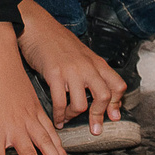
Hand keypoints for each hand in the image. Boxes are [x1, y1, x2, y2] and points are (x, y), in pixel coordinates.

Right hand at [16, 0, 123, 131]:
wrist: (37, 26)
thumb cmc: (57, 41)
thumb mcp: (81, 53)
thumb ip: (91, 70)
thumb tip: (99, 91)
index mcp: (96, 62)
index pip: (117, 85)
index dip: (117, 103)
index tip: (113, 117)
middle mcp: (87, 67)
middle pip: (104, 96)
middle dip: (98, 116)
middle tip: (94, 129)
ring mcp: (71, 71)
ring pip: (81, 104)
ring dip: (74, 116)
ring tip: (68, 118)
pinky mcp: (54, 74)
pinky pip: (60, 102)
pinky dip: (59, 116)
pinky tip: (57, 120)